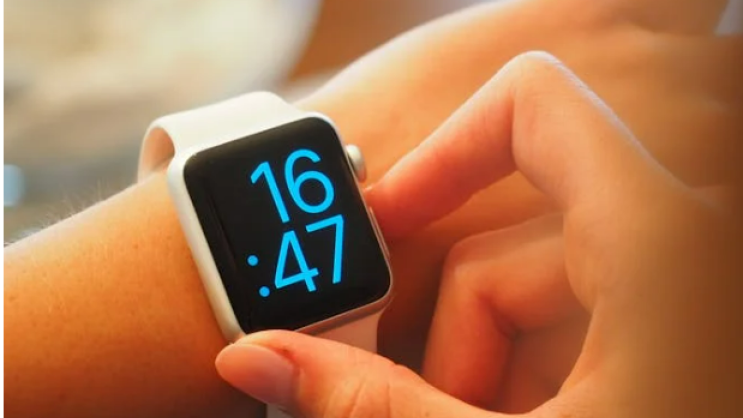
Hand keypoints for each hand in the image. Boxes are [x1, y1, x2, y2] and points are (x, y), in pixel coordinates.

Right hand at [214, 53, 742, 416]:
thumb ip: (375, 404)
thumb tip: (261, 357)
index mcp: (659, 240)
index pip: (531, 110)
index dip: (442, 156)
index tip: (386, 227)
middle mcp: (683, 240)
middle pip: (509, 243)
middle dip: (454, 337)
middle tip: (437, 413)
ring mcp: (683, 281)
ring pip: (537, 291)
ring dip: (491, 368)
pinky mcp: (677, 316)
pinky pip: (581, 317)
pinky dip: (538, 371)